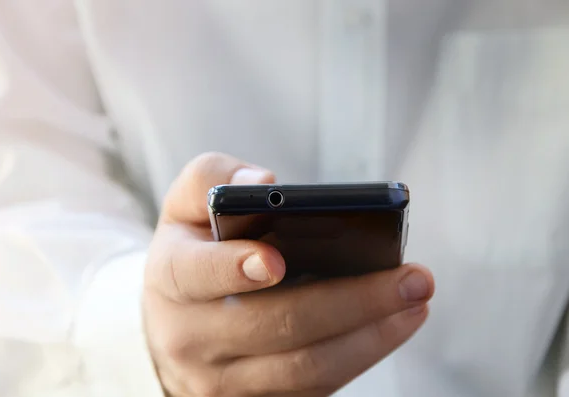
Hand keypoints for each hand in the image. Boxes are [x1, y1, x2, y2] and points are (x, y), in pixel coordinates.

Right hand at [143, 152, 434, 396]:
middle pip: (276, 326)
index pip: (198, 274)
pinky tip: (391, 327)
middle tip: (411, 278)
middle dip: (350, 302)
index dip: (235, 267)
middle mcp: (192, 337)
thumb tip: (264, 183)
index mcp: (171, 278)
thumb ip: (213, 179)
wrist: (173, 323)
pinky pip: (314, 388)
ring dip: (369, 337)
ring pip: (305, 368)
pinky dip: (358, 358)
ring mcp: (223, 379)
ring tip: (415, 303)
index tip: (277, 259)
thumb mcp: (186, 206)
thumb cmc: (192, 252)